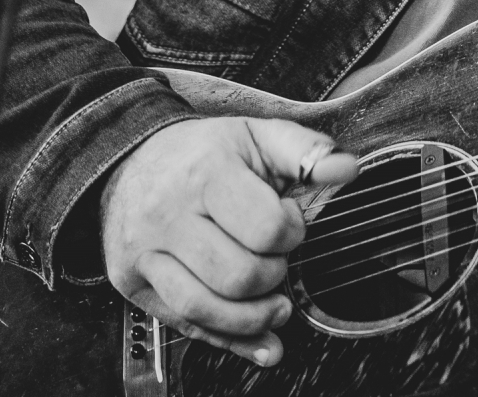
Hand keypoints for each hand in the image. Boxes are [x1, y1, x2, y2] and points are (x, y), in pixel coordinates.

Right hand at [101, 116, 357, 365]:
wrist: (132, 158)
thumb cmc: (203, 152)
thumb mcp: (256, 136)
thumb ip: (305, 150)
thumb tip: (346, 169)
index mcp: (205, 173)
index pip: (265, 228)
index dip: (292, 232)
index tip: (289, 221)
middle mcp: (167, 214)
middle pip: (239, 276)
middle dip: (273, 275)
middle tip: (276, 258)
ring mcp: (144, 252)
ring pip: (205, 309)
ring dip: (254, 318)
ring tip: (274, 304)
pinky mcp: (131, 281)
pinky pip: (182, 325)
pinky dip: (228, 340)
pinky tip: (259, 340)